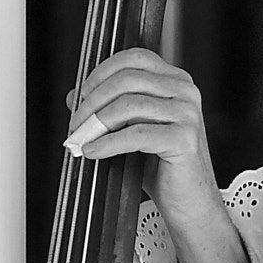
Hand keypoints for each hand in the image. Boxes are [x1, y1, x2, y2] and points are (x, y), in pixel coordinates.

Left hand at [65, 48, 249, 262]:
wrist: (189, 203)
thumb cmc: (162, 168)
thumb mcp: (131, 130)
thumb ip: (108, 109)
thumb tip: (73, 96)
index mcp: (175, 81)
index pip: (133, 58)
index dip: (101, 73)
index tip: (80, 95)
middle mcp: (185, 91)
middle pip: (127, 79)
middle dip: (93, 100)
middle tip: (75, 121)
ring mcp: (187, 114)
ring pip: (129, 105)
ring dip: (96, 122)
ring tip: (80, 138)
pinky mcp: (183, 139)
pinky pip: (135, 135)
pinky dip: (107, 143)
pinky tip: (92, 151)